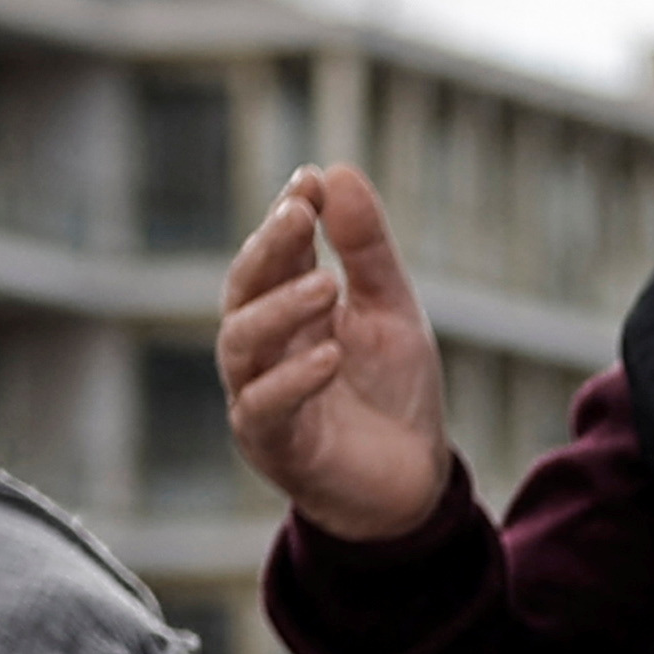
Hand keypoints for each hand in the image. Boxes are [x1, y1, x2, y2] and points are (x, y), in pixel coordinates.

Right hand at [220, 165, 455, 546]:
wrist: (412, 483)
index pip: (275, 251)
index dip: (286, 214)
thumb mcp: (391, 309)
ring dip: (280, 309)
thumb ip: (366, 249)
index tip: (309, 181)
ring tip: (326, 286)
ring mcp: (259, 394)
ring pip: (242, 343)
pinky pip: (264, 407)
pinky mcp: (272, 444)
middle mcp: (264, 346)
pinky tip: (330, 355)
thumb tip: (337, 170)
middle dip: (269, 248)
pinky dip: (293, 379)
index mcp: (289, 307)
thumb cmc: (392, 393)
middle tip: (301, 214)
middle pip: (244, 288)